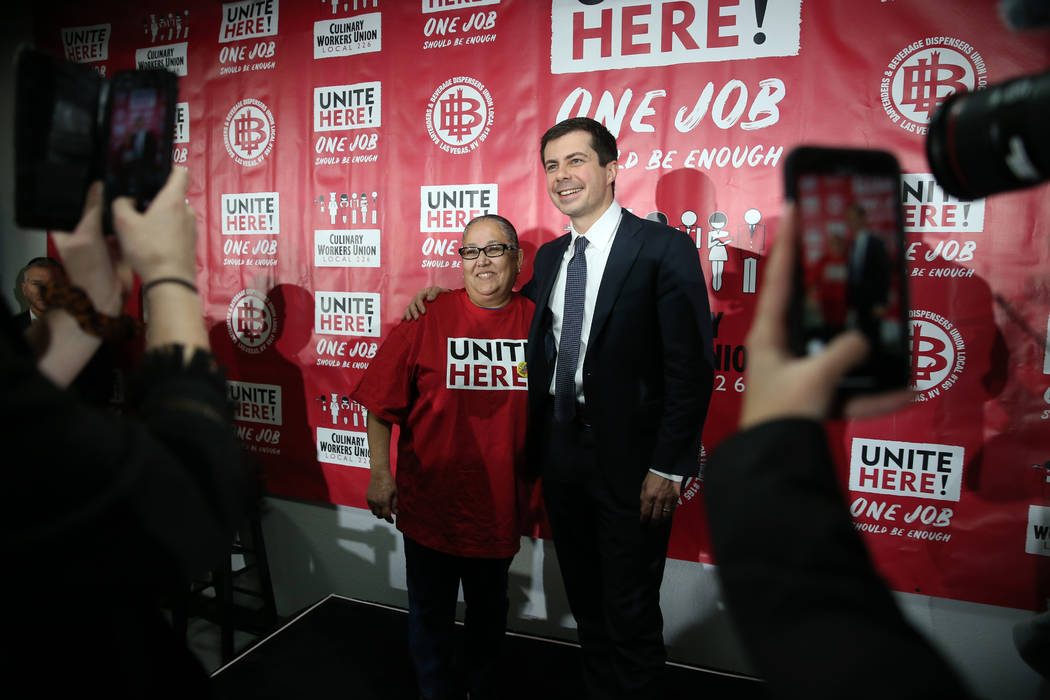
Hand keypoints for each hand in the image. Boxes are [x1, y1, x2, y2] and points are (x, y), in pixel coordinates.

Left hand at [50, 181, 125, 315]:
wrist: (106, 299)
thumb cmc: (88, 272)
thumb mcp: (87, 236)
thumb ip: (92, 210)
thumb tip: (98, 186)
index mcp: (66, 227)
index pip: (73, 201)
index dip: (84, 189)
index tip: (99, 173)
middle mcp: (83, 230)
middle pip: (95, 208)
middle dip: (106, 199)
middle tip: (120, 179)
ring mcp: (101, 238)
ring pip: (110, 218)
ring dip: (120, 211)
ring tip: (132, 192)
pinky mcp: (118, 245)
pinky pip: (124, 229)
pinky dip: (130, 224)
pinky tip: (139, 212)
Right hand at [111, 166, 197, 283]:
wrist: (170, 281)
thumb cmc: (148, 250)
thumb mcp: (123, 223)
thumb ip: (121, 204)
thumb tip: (126, 200)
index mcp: (173, 200)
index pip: (180, 173)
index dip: (170, 167)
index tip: (159, 169)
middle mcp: (187, 211)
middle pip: (174, 195)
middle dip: (158, 198)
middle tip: (140, 205)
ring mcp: (191, 228)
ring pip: (175, 214)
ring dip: (162, 216)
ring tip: (144, 227)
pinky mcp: (191, 243)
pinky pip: (178, 229)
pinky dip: (167, 231)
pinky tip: (153, 241)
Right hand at [366, 470, 397, 522]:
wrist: (379, 474)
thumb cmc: (389, 482)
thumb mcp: (395, 493)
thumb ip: (394, 504)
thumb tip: (396, 513)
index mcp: (384, 501)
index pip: (385, 515)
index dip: (389, 520)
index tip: (392, 521)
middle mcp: (376, 502)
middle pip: (379, 515)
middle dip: (384, 516)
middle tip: (388, 515)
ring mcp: (371, 500)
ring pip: (374, 512)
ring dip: (379, 513)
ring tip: (383, 510)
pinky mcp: (368, 498)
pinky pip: (371, 507)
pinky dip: (375, 508)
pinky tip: (379, 505)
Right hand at [402, 286, 448, 319]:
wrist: (439, 298)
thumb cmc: (439, 294)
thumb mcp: (438, 290)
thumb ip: (434, 293)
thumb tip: (429, 299)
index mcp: (421, 293)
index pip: (418, 299)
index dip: (420, 306)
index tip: (424, 312)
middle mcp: (416, 299)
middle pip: (412, 305)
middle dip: (413, 312)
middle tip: (417, 318)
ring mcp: (414, 304)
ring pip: (408, 309)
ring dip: (407, 314)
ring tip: (409, 320)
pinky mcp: (413, 310)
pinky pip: (407, 312)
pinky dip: (404, 316)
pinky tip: (403, 321)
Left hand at [639, 472, 680, 524]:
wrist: (666, 468)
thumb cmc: (653, 477)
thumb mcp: (644, 486)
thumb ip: (643, 498)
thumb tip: (643, 509)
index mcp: (649, 496)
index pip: (645, 512)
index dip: (644, 520)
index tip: (643, 523)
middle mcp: (658, 499)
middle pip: (655, 517)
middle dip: (652, 524)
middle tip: (650, 527)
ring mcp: (668, 499)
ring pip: (665, 516)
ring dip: (660, 522)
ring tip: (658, 524)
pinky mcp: (675, 498)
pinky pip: (672, 510)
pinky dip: (668, 515)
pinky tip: (665, 517)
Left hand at [740, 204, 911, 428]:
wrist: (774, 465)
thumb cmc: (782, 415)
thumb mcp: (814, 378)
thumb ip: (842, 353)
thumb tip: (864, 340)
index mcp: (769, 335)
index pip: (780, 279)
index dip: (788, 243)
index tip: (795, 207)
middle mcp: (782, 349)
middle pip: (812, 310)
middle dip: (836, 290)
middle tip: (855, 260)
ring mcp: (801, 374)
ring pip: (839, 350)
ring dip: (867, 348)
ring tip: (894, 331)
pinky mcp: (817, 399)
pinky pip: (851, 390)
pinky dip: (876, 393)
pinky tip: (908, 391)